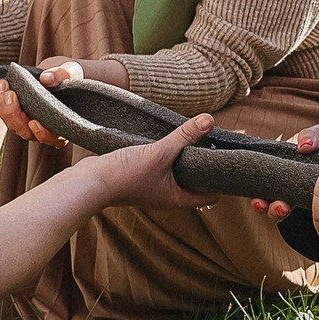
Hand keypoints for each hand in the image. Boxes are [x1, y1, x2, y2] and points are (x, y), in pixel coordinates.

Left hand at [0, 60, 83, 148]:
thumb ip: (63, 74)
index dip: (43, 133)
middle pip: (27, 133)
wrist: (59, 72)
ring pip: (14, 125)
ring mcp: (31, 124)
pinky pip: (6, 115)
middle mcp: (47, 129)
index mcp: (65, 125)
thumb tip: (47, 79)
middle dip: (15, 115)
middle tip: (10, 94)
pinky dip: (0, 101)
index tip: (34, 122)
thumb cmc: (71, 76)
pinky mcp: (19, 115)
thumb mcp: (72, 71)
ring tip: (1, 86)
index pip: (54, 138)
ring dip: (4, 107)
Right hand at [78, 112, 217, 210]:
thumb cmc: (124, 175)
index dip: (221, 180)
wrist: (90, 182)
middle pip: (195, 182)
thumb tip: (210, 120)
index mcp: (178, 198)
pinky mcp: (141, 178)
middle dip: (205, 165)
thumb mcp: (160, 152)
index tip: (228, 161)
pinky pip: (163, 167)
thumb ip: (184, 136)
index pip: (211, 195)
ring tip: (195, 138)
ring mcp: (154, 188)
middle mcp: (168, 196)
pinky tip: (170, 140)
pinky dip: (169, 156)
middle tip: (215, 144)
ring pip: (178, 173)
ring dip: (186, 158)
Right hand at [250, 122, 318, 225]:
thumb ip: (311, 135)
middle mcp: (306, 198)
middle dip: (278, 211)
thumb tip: (303, 146)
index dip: (263, 204)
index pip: (270, 198)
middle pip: (283, 215)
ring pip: (316, 224)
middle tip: (285, 205)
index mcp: (294, 181)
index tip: (263, 202)